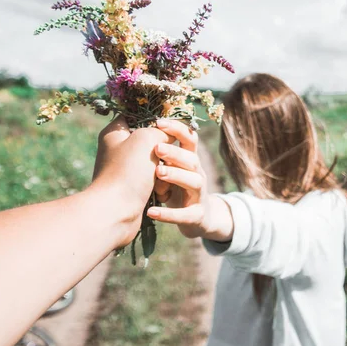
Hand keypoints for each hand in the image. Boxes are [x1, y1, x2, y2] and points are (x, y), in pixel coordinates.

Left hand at [90, 116, 171, 246]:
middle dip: (166, 152)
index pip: (140, 115)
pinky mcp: (139, 193)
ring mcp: (131, 174)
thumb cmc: (128, 171)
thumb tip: (172, 138)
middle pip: (156, 143)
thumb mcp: (147, 138)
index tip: (168, 127)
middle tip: (160, 156)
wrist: (116, 211)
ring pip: (162, 166)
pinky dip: (163, 189)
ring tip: (159, 177)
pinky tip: (159, 194)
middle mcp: (121, 151)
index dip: (158, 120)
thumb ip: (163, 131)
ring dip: (167, 172)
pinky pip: (160, 185)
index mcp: (117, 133)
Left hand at [148, 119, 209, 238]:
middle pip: (191, 158)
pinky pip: (185, 214)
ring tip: (157, 174)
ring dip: (176, 176)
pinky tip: (151, 211)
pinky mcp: (195, 216)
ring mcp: (195, 196)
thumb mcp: (158, 162)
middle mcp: (193, 174)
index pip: (188, 137)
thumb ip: (157, 145)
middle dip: (176, 152)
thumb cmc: (157, 186)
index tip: (159, 122)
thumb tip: (150, 131)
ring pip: (194, 181)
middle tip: (157, 149)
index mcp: (184, 158)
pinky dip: (169, 213)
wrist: (178, 223)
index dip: (177, 128)